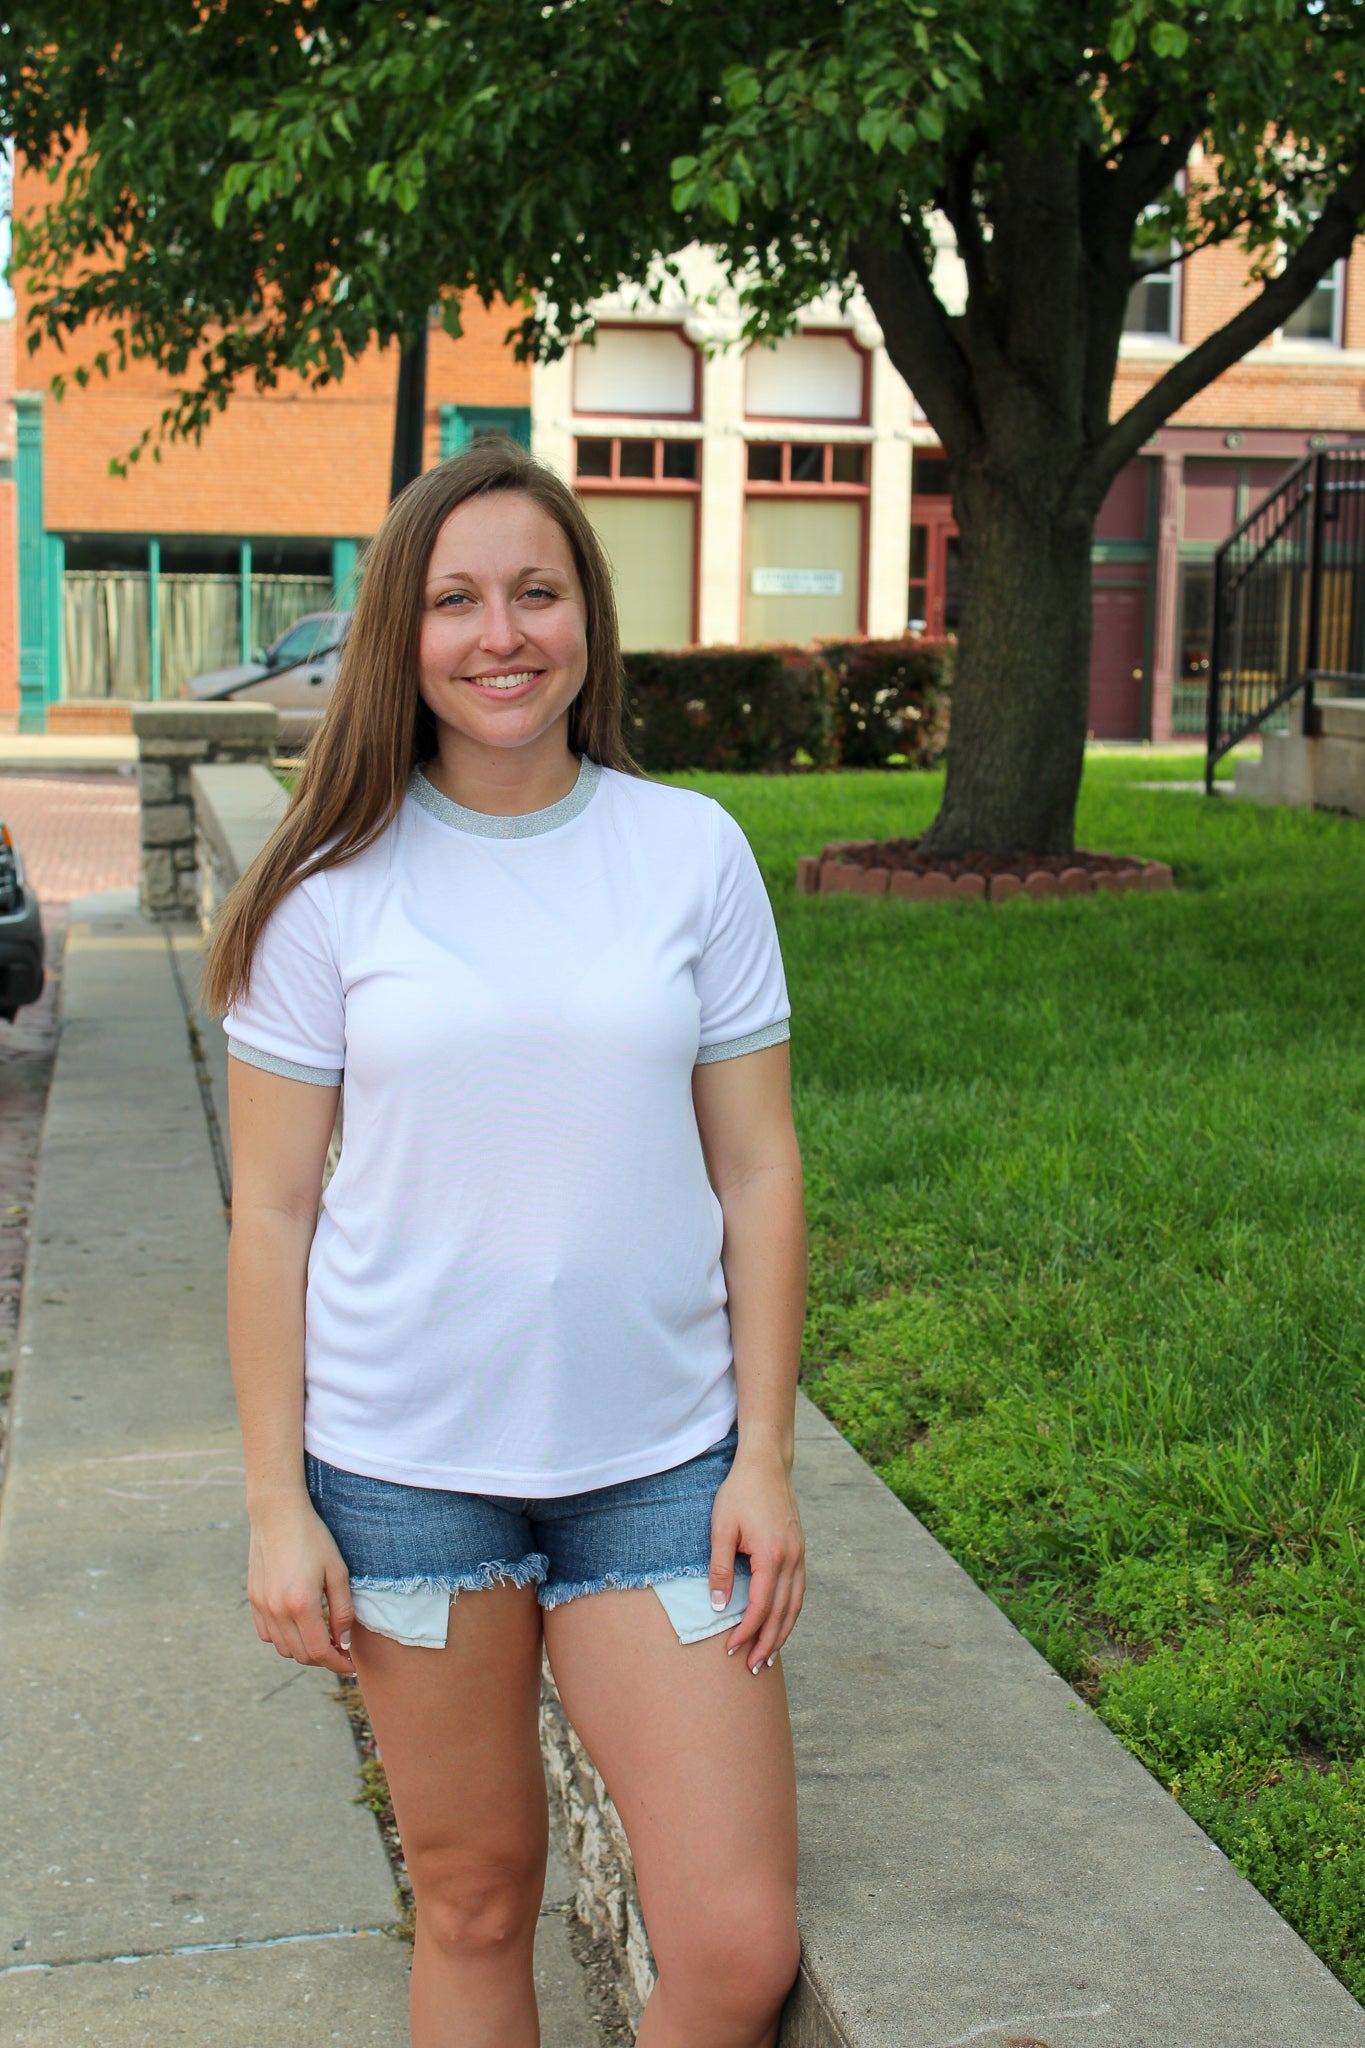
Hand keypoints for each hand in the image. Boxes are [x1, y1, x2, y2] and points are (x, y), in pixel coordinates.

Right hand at [247, 1493, 355, 1674]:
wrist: (278, 1514)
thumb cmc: (313, 1538)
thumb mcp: (338, 1571)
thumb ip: (342, 1610)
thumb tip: (343, 1642)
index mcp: (301, 1604)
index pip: (319, 1652)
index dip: (337, 1664)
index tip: (350, 1666)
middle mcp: (277, 1611)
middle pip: (300, 1655)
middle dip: (323, 1658)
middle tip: (340, 1650)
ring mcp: (262, 1606)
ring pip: (283, 1648)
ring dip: (303, 1650)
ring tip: (321, 1638)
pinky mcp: (254, 1599)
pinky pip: (267, 1634)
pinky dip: (284, 1639)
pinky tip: (299, 1626)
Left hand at [708, 1446, 804, 1675]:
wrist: (766, 1464)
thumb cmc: (739, 1493)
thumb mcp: (721, 1528)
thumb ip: (720, 1569)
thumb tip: (717, 1606)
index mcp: (772, 1556)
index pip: (760, 1606)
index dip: (746, 1632)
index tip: (730, 1649)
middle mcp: (791, 1560)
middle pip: (781, 1613)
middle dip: (766, 1643)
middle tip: (752, 1667)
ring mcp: (800, 1556)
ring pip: (795, 1606)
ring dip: (782, 1634)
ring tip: (768, 1657)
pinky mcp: (800, 1551)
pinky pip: (798, 1592)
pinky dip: (790, 1614)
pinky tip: (780, 1624)